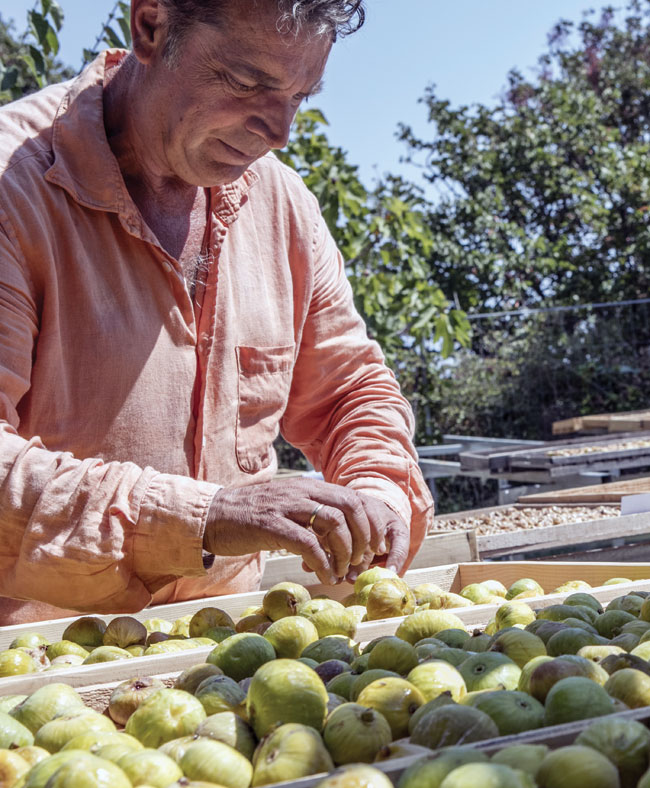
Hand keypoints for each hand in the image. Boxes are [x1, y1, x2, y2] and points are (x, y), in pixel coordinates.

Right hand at [202, 478, 408, 584]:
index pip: (353, 498)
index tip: (373, 547)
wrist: (212, 515)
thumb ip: (313, 517)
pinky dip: (322, 562)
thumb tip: (341, 542)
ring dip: (344, 552)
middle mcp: (302, 492)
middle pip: (349, 507)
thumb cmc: (251, 518)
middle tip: (360, 561)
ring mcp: (286, 506)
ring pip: (333, 523)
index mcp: (309, 487)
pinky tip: (324, 575)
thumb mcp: (288, 509)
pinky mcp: (271, 525)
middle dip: (363, 537)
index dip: (369, 523)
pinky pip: (307, 543)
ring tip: (342, 571)